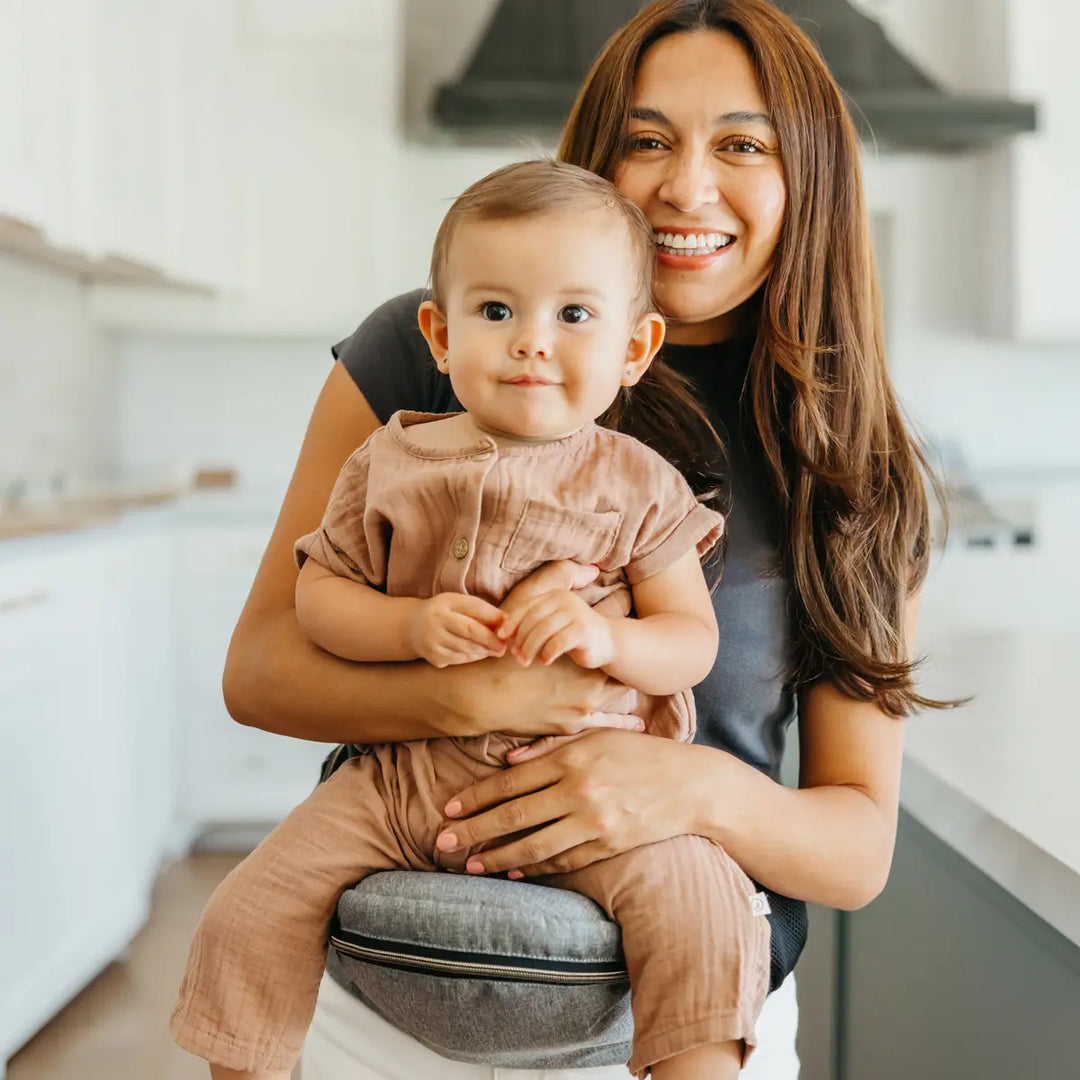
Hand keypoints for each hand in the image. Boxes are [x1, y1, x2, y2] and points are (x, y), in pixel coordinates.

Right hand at [408, 593, 505, 667]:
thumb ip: (481, 610)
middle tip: (504, 646)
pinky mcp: (434, 657)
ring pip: (467, 648)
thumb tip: (507, 620)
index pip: (473, 608)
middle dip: (491, 639)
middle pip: (470, 631)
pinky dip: (473, 657)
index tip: (508, 625)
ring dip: (484, 650)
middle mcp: (435, 622)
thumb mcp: (458, 603)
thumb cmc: (444, 612)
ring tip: (495, 649)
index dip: (492, 617)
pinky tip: (479, 653)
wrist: (412, 627)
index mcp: (444, 604)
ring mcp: (432, 641)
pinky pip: (460, 659)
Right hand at [428, 560, 640, 736]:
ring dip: (630, 692)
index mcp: (581, 654)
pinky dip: (625, 722)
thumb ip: (556, 586)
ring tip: (647, 685)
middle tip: (648, 658)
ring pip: (619, 700)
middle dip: (633, 664)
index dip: (626, 632)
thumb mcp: (526, 611)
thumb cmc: (500, 655)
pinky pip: (607, 725)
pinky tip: (639, 724)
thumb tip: (588, 567)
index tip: (641, 625)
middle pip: (622, 672)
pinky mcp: (572, 727)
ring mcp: (582, 708)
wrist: (480, 696)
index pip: (614, 638)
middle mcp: (589, 682)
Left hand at [435, 729, 704, 876]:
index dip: (477, 797)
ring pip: (533, 845)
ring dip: (496, 857)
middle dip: (474, 831)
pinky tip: (512, 870)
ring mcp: (593, 823)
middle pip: (513, 815)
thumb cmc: (641, 754)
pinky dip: (534, 868)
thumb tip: (508, 760)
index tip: (451, 809)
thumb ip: (552, 747)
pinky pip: (562, 861)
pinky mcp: (607, 846)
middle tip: (443, 843)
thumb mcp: (598, 737)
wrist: (692, 785)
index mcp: (572, 758)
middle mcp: (578, 791)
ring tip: (471, 865)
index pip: (511, 781)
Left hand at [498, 589, 614, 668]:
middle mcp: (565, 600)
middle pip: (533, 619)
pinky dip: (547, 653)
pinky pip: (558, 642)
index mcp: (554, 595)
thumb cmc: (572, 634)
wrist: (607, 641)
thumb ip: (532, 624)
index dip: (512, 622)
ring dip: (530, 648)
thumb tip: (501, 633)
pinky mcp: (584, 630)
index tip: (501, 637)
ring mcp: (576, 614)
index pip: (527, 607)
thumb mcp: (551, 624)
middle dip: (521, 639)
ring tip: (525, 661)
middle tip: (516, 656)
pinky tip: (544, 661)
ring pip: (544, 630)